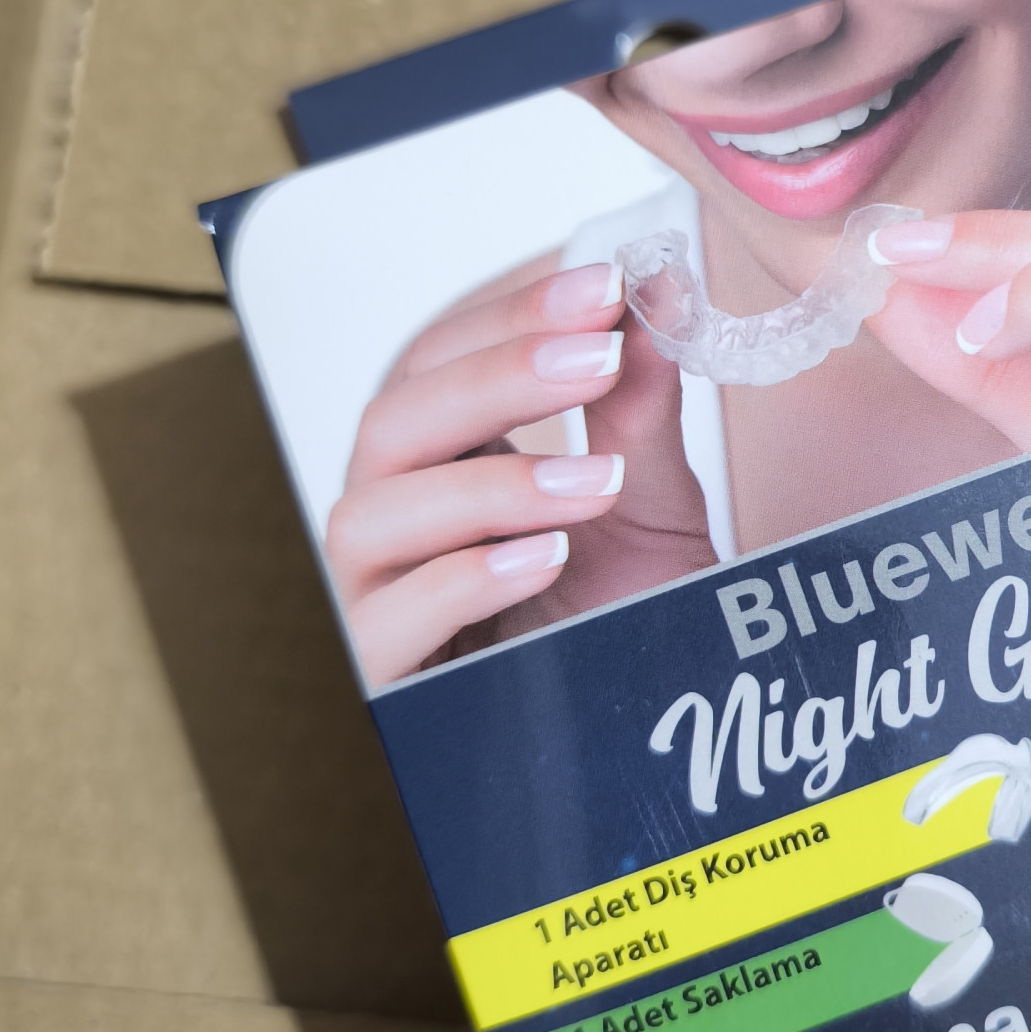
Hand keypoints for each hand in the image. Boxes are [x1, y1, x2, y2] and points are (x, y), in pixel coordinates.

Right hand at [326, 259, 714, 685]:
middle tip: (602, 355)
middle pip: (393, 420)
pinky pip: (383, 620)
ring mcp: (374, 599)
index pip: (437, 362)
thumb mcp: (648, 509)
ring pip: (372, 515)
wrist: (639, 747)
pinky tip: (545, 558)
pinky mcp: (382, 678)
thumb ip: (639, 411)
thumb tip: (658, 294)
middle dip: (499, 377)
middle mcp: (392, 522)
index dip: (512, 318)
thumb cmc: (620, 625)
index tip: (607, 284)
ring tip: (598, 485)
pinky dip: (462, 580)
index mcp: (438, 463)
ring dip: (490, 486)